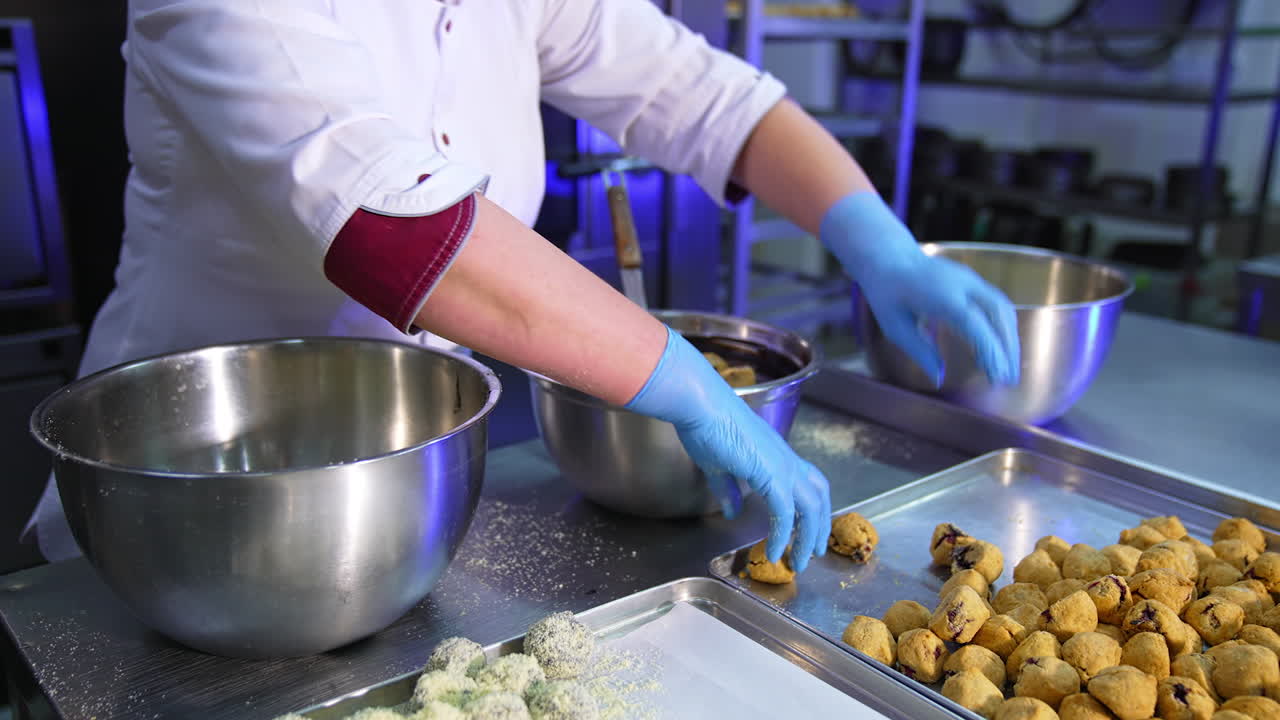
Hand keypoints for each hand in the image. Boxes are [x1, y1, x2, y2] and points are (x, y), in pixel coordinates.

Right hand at [626, 327, 831, 571]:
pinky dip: (783, 535)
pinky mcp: (772, 475)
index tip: (807, 530)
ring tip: (800, 561)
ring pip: (811, 508)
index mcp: (777, 455)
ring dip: (808, 536)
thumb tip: (733, 511)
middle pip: (819, 497)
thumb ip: (728, 490)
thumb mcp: (717, 465)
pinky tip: (776, 551)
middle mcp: (787, 460)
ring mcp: (782, 466)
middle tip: (814, 551)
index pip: (808, 483)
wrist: (701, 406)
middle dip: (819, 526)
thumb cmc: (706, 427)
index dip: (811, 508)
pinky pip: (784, 513)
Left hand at [821, 192, 1019, 385]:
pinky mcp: (974, 281)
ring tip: (1007, 368)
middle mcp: (964, 285)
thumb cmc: (888, 295)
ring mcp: (971, 280)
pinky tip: (1000, 347)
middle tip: (1008, 380)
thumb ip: (920, 351)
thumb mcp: (896, 328)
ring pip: (1003, 309)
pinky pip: (998, 303)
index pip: (976, 325)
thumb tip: (938, 378)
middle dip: (1008, 349)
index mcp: (943, 296)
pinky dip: (1004, 326)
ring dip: (1010, 338)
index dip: (991, 350)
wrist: (890, 258)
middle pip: (999, 316)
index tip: (998, 376)